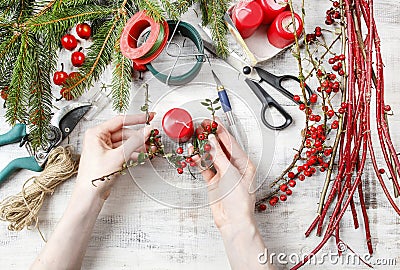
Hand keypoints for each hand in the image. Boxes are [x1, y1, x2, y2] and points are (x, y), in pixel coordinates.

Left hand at [76, 113, 153, 199]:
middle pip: (124, 132)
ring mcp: (104, 148)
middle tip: (151, 139)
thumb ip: (135, 141)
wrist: (90, 195)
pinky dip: (132, 153)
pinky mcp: (108, 157)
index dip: (136, 119)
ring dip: (137, 146)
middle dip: (139, 138)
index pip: (120, 121)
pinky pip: (123, 150)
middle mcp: (98, 139)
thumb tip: (145, 131)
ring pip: (125, 142)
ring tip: (148, 150)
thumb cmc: (94, 177)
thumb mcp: (119, 156)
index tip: (148, 117)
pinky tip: (140, 157)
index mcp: (96, 133)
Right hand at [193, 121, 273, 269]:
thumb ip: (219, 156)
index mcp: (245, 163)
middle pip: (221, 148)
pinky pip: (205, 168)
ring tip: (195, 138)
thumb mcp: (230, 173)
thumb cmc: (239, 199)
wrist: (233, 221)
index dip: (221, 132)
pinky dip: (199, 162)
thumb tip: (212, 141)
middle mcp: (234, 167)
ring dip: (203, 149)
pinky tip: (193, 155)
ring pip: (211, 157)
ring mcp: (223, 174)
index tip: (213, 122)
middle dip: (211, 138)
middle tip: (202, 127)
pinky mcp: (214, 182)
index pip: (231, 143)